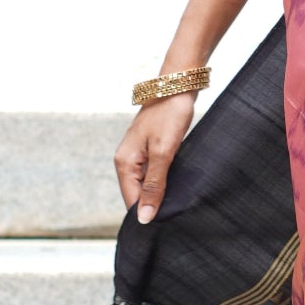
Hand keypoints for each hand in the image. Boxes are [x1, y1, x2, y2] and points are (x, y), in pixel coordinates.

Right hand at [114, 90, 197, 224]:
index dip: (148, 213)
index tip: (169, 220)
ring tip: (180, 196)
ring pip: (148, 184)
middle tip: (178, 208)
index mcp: (124, 163)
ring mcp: (139, 154)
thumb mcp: (163, 152)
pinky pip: (155, 172)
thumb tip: (143, 217)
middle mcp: (128, 160)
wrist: (178, 84)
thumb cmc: (169, 114)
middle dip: (155, 203)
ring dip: (162, 191)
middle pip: (138, 195)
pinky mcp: (151, 149)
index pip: (131, 202)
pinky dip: (166, 178)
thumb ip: (153, 185)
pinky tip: (179, 181)